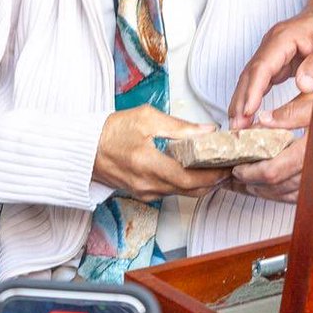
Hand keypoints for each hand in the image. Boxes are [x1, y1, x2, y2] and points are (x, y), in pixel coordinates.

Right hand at [92, 106, 228, 199]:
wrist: (84, 148)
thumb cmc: (111, 130)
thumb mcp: (147, 119)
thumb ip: (180, 127)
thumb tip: (207, 130)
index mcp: (148, 164)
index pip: (190, 178)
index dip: (212, 175)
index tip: (228, 165)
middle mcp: (147, 185)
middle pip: (190, 190)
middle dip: (213, 181)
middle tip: (229, 167)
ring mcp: (144, 192)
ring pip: (181, 193)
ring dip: (201, 183)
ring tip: (216, 166)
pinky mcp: (142, 193)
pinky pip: (170, 192)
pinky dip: (186, 184)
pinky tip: (194, 170)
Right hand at [228, 0, 312, 128]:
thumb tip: (304, 85)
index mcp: (283, 38)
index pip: (262, 67)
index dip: (253, 91)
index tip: (247, 112)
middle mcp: (271, 44)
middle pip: (249, 74)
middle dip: (241, 101)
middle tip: (236, 128)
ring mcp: (270, 52)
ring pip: (250, 78)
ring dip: (242, 101)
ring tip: (237, 128)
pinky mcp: (274, 60)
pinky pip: (259, 80)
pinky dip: (251, 97)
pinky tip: (247, 114)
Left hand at [230, 95, 312, 202]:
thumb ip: (289, 113)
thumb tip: (263, 120)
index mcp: (310, 152)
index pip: (272, 172)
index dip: (250, 172)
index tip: (237, 166)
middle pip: (274, 187)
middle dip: (250, 182)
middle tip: (235, 174)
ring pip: (282, 195)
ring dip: (261, 190)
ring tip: (245, 181)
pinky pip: (294, 198)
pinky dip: (276, 194)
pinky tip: (267, 188)